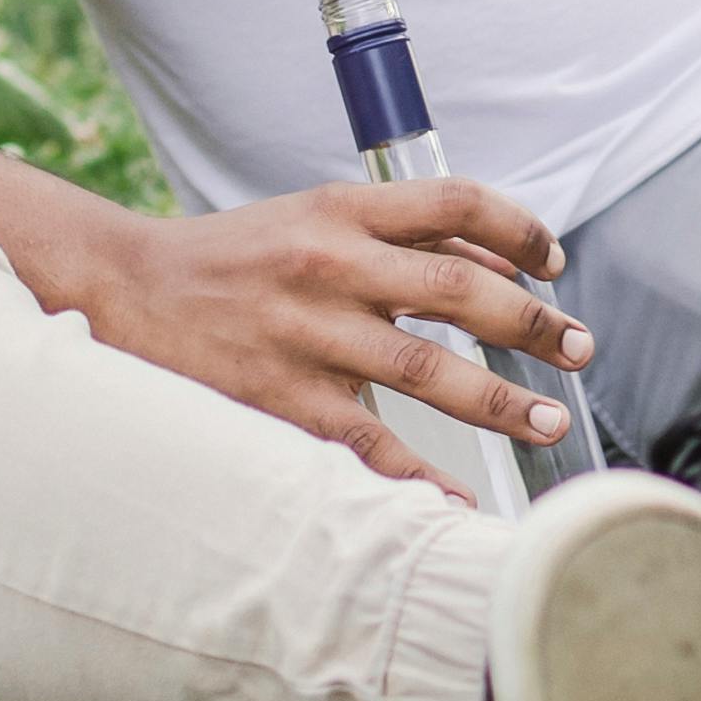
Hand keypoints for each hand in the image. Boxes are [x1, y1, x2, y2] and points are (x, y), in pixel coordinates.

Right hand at [30, 175, 594, 481]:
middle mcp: (330, 264)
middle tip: (580, 351)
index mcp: (341, 209)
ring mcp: (305, 335)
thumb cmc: (230, 259)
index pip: (456, 202)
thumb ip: (395, 237)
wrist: (121, 289)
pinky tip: (457, 499)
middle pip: (461, 289)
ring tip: (548, 421)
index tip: (556, 264)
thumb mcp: (310, 221)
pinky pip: (367, 445)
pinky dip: (419, 476)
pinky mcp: (278, 398)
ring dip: (501, 400)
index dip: (520, 230)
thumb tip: (496, 259)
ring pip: (427, 371)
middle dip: (534, 325)